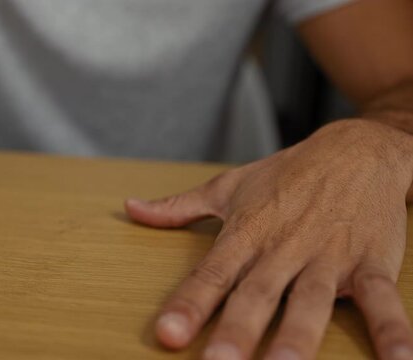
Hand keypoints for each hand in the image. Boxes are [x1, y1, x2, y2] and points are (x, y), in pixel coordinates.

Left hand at [125, 120, 412, 358]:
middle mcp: (284, 248)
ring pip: (311, 300)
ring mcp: (328, 256)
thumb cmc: (288, 173)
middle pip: (257, 294)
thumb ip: (178, 207)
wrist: (357, 149)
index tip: (168, 334)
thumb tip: (131, 209)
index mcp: (247, 232)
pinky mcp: (370, 262)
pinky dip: (392, 331)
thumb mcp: (228, 186)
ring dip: (298, 337)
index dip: (189, 304)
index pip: (212, 273)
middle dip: (237, 331)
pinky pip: (382, 301)